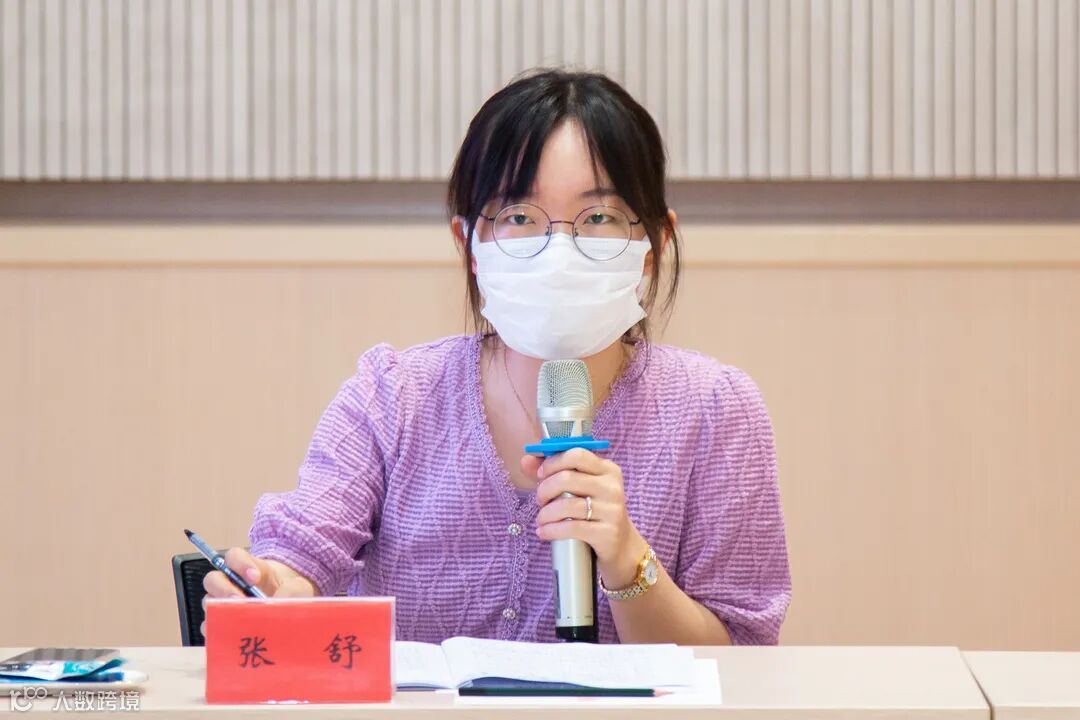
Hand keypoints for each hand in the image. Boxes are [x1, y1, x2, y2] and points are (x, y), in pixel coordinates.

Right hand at [200, 547, 315, 636]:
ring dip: (218, 612)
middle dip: (224, 589)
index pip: (234, 557)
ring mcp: (225, 604)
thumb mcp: (299, 588)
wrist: (293, 612)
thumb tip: (277, 601)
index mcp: (250, 569)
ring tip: (235, 621)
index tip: (255, 577)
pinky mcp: (224, 623)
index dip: (240, 564)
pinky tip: (229, 637)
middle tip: (240, 601)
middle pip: (213, 579)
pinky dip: (216, 631)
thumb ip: (292, 590)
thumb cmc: (292, 594)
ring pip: (208, 603)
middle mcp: (232, 584)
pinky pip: (211, 627)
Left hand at [521, 448, 647, 589]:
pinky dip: (551, 530)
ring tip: (541, 519)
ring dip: (545, 513)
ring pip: (567, 505)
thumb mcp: (581, 489)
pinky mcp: (607, 533)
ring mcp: (611, 510)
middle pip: (567, 479)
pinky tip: (543, 532)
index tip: (541, 474)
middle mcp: (612, 487)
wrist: (620, 545)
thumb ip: (554, 472)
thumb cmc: (595, 511)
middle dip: (544, 490)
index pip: (577, 455)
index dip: (553, 462)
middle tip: (539, 500)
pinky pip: (572, 528)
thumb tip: (525, 460)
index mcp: (607, 469)